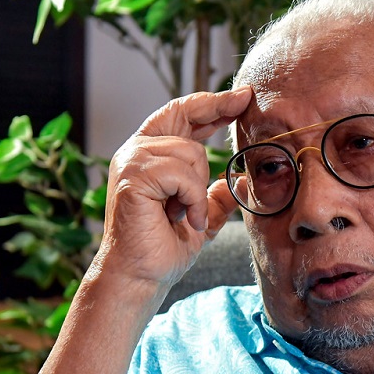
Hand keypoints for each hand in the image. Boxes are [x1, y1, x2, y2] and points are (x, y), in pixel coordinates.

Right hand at [89, 87, 251, 296]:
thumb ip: (216, 197)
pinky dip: (190, 198)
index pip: (183, 114)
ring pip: (188, 151)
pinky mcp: (131, 177)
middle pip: (186, 117)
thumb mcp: (201, 217)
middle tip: (237, 119)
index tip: (242, 96)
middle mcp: (136, 150)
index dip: (213, 101)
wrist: (141, 277)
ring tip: (186, 214)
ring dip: (197, 188)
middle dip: (215, 116)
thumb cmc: (163, 249)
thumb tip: (240, 181)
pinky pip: (179, 174)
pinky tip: (183, 218)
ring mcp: (131, 161)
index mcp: (152, 155)